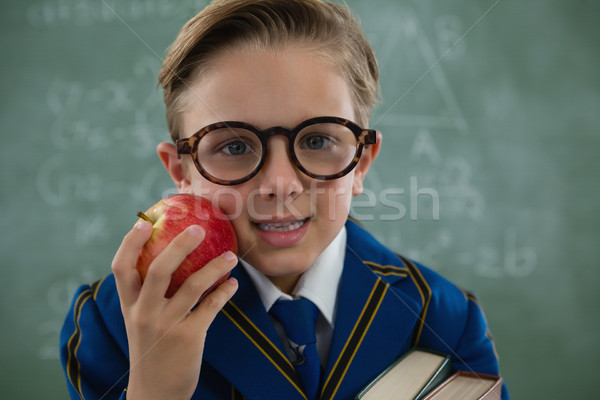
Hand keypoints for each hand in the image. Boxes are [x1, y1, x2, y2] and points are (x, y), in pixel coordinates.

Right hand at [111, 220, 237, 399]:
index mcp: (129, 305)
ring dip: (214, 267)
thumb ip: (146, 294)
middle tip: (198, 229)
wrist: (156, 392)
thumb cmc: (151, 348)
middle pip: (158, 270)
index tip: (145, 221)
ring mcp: (166, 326)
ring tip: (231, 255)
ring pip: (191, 286)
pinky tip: (233, 283)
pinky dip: (224, 292)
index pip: (121, 267)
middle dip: (178, 245)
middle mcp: (144, 313)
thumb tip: (169, 256)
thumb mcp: (139, 321)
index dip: (130, 242)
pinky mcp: (188, 338)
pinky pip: (211, 307)